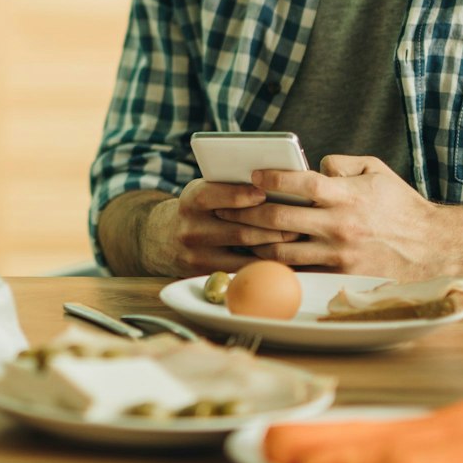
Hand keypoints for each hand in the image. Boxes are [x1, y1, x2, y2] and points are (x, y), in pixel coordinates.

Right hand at [140, 178, 302, 276]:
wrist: (163, 239)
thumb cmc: (198, 210)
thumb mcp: (204, 193)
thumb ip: (228, 189)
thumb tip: (273, 187)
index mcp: (191, 201)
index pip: (213, 195)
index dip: (240, 195)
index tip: (265, 193)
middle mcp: (191, 229)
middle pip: (238, 230)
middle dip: (272, 227)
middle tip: (299, 224)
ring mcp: (197, 256)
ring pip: (244, 255)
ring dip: (274, 249)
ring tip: (296, 243)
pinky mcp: (205, 275)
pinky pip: (241, 273)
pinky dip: (264, 267)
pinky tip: (283, 261)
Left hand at [219, 154, 450, 277]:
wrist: (434, 248)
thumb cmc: (401, 206)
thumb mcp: (376, 171)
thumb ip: (340, 163)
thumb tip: (312, 164)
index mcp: (347, 196)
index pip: (301, 183)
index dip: (272, 178)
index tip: (252, 175)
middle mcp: (340, 225)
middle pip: (280, 218)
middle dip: (247, 212)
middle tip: (225, 208)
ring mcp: (339, 254)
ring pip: (282, 249)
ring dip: (254, 240)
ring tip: (234, 232)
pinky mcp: (340, 276)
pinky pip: (299, 270)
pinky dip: (276, 263)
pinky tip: (259, 256)